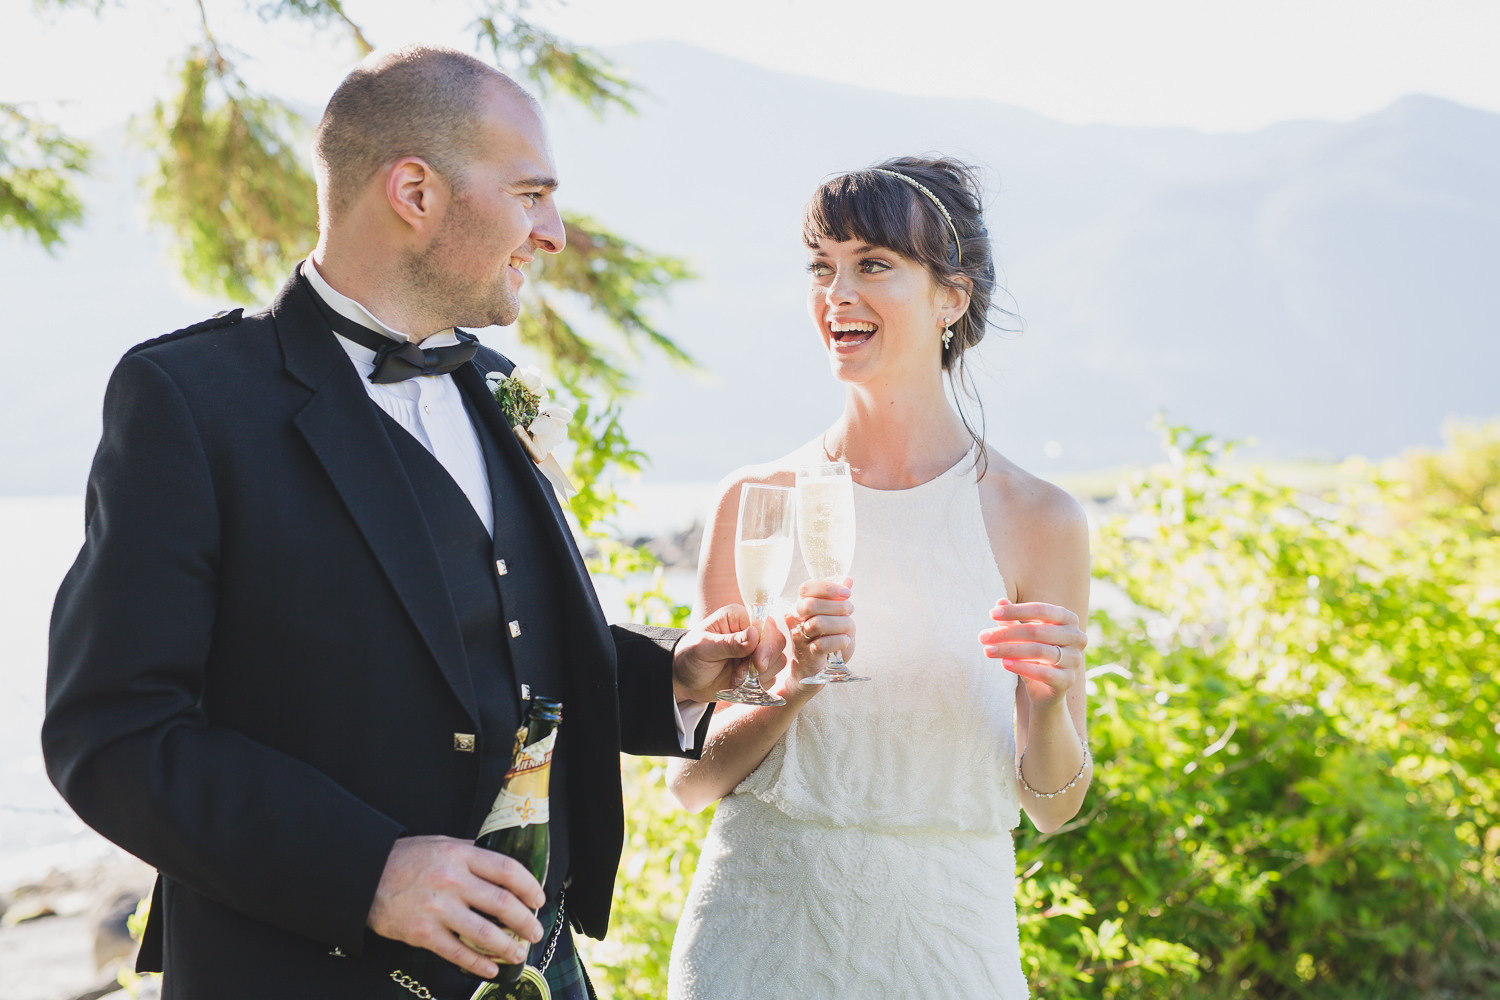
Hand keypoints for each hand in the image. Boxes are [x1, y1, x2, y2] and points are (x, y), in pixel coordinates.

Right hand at [367, 835, 545, 978]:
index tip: (538, 898)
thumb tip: (504, 865)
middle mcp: (452, 881)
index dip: (529, 886)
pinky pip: (458, 953)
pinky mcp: (422, 933)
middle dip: (525, 921)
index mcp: (460, 855)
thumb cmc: (406, 859)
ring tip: (520, 953)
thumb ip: (472, 853)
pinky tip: (492, 969)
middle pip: (502, 904)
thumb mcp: (442, 844)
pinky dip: (479, 964)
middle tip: (535, 930)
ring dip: (508, 947)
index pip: (507, 870)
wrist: (364, 876)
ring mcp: (437, 909)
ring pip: (484, 933)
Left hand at [672, 603, 787, 702]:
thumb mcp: (704, 648)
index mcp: (738, 618)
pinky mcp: (757, 670)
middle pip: (778, 642)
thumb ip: (729, 643)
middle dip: (765, 662)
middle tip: (744, 675)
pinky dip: (758, 685)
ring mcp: (756, 651)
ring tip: (736, 679)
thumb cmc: (689, 656)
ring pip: (777, 661)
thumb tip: (754, 635)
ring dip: (759, 676)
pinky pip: (771, 678)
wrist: (684, 680)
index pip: (766, 625)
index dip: (767, 645)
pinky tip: (739, 685)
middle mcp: (751, 632)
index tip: (757, 663)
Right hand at [783, 578, 853, 694]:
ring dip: (841, 624)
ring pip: (818, 623)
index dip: (828, 587)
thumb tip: (848, 579)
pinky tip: (845, 640)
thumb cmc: (823, 638)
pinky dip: (840, 640)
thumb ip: (837, 598)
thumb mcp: (831, 616)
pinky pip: (823, 644)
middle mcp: (796, 620)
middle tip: (849, 611)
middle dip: (837, 605)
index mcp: (800, 606)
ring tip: (848, 628)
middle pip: (810, 604)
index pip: (806, 588)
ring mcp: (800, 638)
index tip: (847, 592)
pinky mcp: (808, 654)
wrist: (814, 668)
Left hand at [979, 599, 1086, 710]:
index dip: (1015, 611)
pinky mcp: (1068, 680)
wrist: (1045, 691)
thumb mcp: (1023, 636)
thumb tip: (999, 601)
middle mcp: (1077, 637)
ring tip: (987, 651)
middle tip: (982, 637)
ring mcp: (1074, 660)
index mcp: (1068, 619)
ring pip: (1038, 651)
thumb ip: (1013, 619)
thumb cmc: (1034, 656)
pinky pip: (1043, 673)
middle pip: (1037, 631)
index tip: (991, 614)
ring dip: (1009, 650)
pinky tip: (1003, 663)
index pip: (1041, 610)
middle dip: (1006, 633)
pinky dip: (1021, 667)